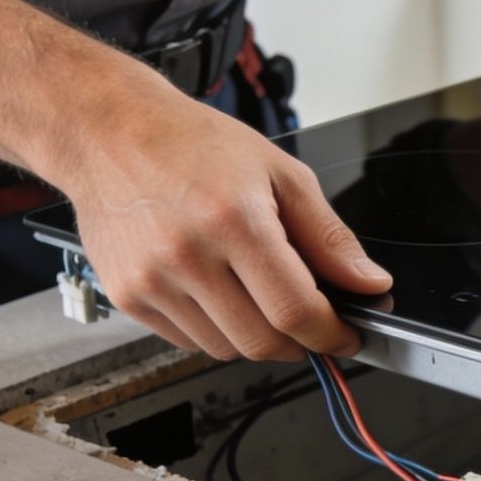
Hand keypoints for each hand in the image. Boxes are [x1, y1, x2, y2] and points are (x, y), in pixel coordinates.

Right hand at [53, 96, 389, 360]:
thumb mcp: (281, 174)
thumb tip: (370, 283)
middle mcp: (188, 254)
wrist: (110, 131)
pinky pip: (188, 341)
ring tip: (260, 297)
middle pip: (262, 341)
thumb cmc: (194, 144)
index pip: (295, 310)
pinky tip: (220, 293)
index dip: (331, 334)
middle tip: (312, 323)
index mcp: (234, 220)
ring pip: (226, 349)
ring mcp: (152, 280)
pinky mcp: (127, 295)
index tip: (346, 335)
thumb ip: (329, 236)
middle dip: (300, 343)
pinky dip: (217, 330)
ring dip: (258, 338)